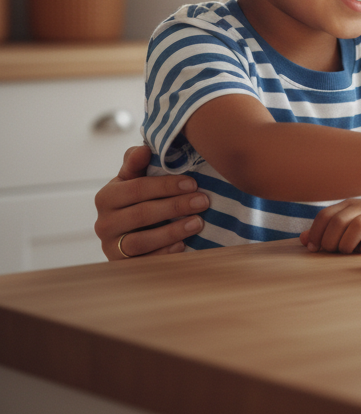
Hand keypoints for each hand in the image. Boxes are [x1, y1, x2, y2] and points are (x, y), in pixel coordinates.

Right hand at [94, 145, 208, 259]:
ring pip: (141, 241)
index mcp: (106, 197)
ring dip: (172, 231)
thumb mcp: (134, 177)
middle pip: (141, 214)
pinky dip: (164, 254)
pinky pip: (143, 262)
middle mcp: (103, 223)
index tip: (193, 183)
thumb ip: (136, 161)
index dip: (166, 185)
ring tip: (198, 223)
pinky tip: (183, 245)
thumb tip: (144, 148)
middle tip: (203, 201)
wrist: (127, 230)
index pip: (137, 188)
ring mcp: (110, 246)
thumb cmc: (137, 197)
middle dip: (176, 207)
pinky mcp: (121, 265)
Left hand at [300, 190, 360, 253]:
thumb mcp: (350, 219)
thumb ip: (328, 228)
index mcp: (349, 205)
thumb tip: (304, 239)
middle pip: (338, 223)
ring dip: (347, 244)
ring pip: (356, 228)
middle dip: (330, 241)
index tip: (314, 248)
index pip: (325, 216)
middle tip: (333, 251)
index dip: (316, 233)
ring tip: (348, 251)